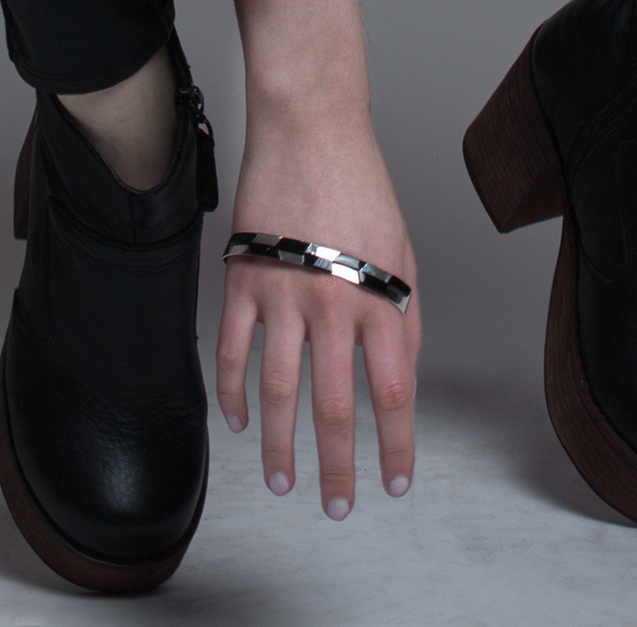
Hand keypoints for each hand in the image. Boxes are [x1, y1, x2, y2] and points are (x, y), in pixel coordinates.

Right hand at [216, 98, 420, 517]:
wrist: (311, 128)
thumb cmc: (361, 186)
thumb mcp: (403, 251)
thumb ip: (404, 314)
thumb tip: (403, 371)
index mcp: (380, 297)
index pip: (394, 392)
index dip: (397, 446)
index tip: (394, 485)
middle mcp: (334, 302)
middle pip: (336, 407)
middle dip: (338, 467)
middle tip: (336, 508)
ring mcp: (285, 292)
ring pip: (279, 392)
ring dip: (280, 446)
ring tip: (284, 481)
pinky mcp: (244, 278)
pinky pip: (235, 350)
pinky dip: (233, 392)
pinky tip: (238, 420)